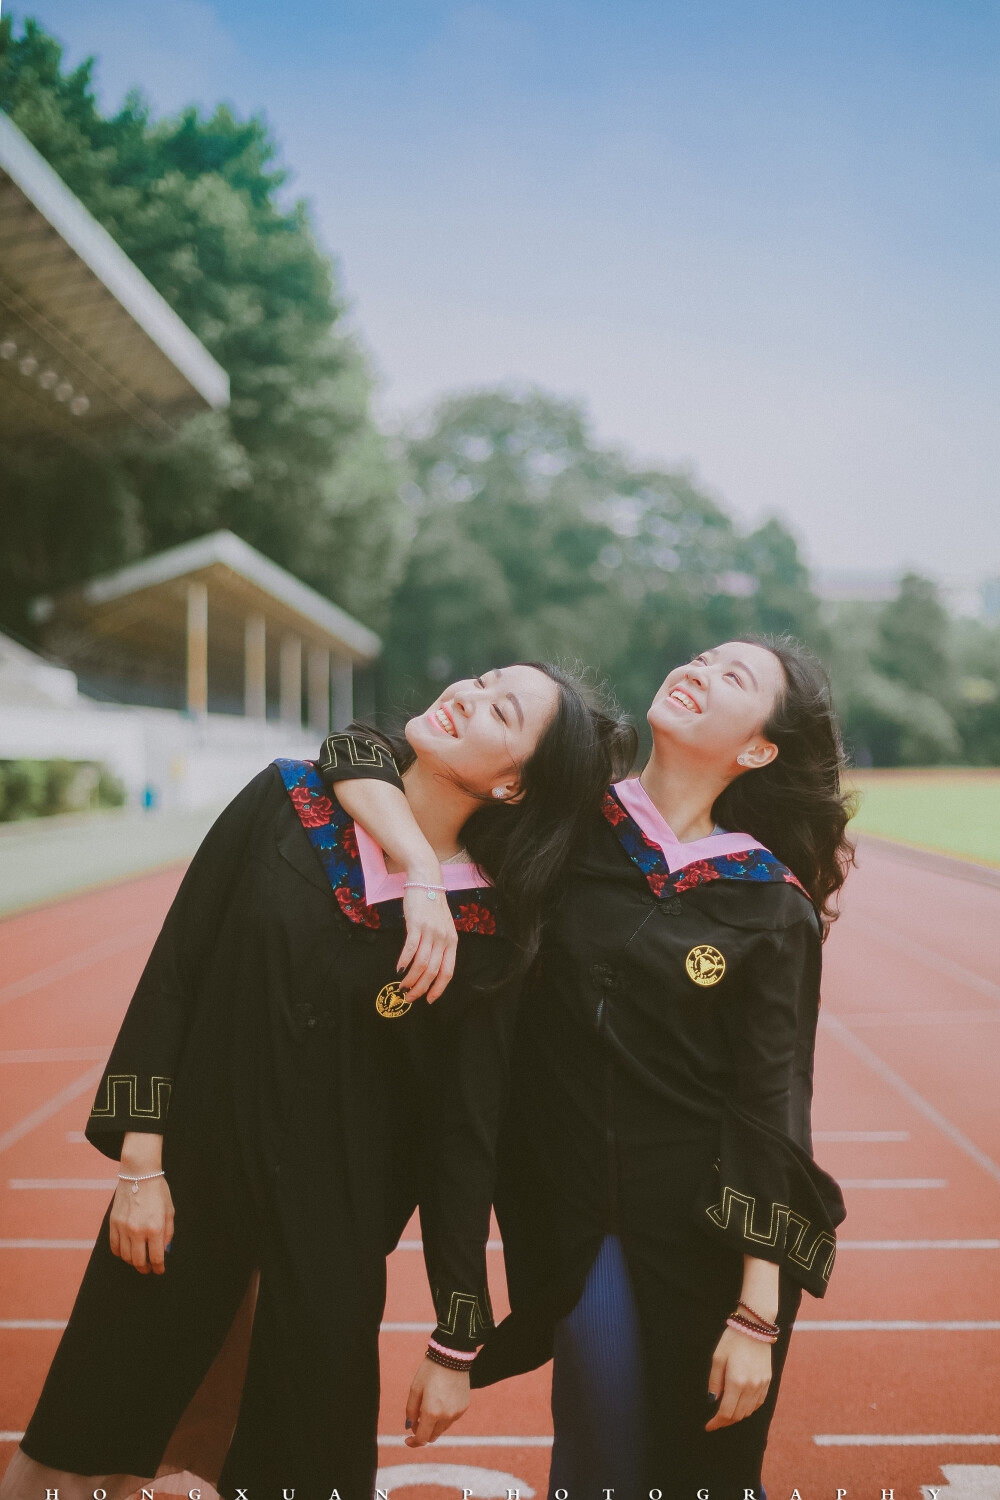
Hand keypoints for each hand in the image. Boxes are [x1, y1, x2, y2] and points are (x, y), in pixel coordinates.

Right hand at [109, 1172, 173, 1274]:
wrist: (139, 1174)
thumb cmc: (157, 1191)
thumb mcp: (169, 1211)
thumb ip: (168, 1233)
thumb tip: (164, 1251)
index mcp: (155, 1227)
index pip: (156, 1257)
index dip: (158, 1268)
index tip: (159, 1270)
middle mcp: (138, 1230)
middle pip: (138, 1261)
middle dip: (145, 1268)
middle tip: (148, 1269)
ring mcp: (123, 1227)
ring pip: (125, 1256)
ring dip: (132, 1262)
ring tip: (138, 1260)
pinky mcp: (113, 1223)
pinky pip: (114, 1246)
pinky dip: (120, 1253)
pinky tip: (126, 1251)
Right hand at [398, 879, 457, 1003]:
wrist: (426, 881)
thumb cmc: (432, 906)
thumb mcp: (442, 927)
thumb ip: (440, 945)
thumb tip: (430, 968)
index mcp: (452, 942)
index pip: (448, 972)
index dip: (438, 988)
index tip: (429, 999)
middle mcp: (443, 939)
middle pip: (433, 971)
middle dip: (421, 988)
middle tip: (410, 997)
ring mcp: (430, 932)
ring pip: (421, 964)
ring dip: (410, 979)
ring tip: (402, 986)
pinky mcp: (417, 924)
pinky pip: (410, 949)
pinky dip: (404, 962)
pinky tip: (398, 969)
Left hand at [404, 1356, 470, 1445]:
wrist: (452, 1356)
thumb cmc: (430, 1370)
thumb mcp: (415, 1388)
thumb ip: (410, 1411)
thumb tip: (409, 1426)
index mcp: (431, 1412)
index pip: (422, 1438)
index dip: (413, 1442)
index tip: (407, 1440)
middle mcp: (446, 1416)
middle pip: (432, 1435)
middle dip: (423, 1431)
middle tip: (416, 1419)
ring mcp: (457, 1413)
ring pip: (442, 1428)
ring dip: (434, 1424)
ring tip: (429, 1405)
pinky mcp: (464, 1407)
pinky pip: (451, 1418)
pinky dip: (444, 1416)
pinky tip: (441, 1400)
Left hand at [705, 1325, 771, 1430]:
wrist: (755, 1327)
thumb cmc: (733, 1340)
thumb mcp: (717, 1358)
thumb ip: (715, 1381)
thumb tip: (713, 1400)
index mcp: (736, 1381)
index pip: (726, 1412)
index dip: (716, 1422)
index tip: (708, 1426)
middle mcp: (751, 1387)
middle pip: (738, 1415)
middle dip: (725, 1421)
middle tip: (715, 1420)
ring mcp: (762, 1385)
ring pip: (749, 1411)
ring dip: (737, 1415)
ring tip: (726, 1412)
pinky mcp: (768, 1381)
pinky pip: (759, 1403)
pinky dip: (749, 1408)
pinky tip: (741, 1404)